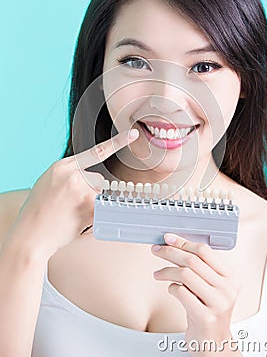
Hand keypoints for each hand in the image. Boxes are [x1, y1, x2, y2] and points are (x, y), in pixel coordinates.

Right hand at [5, 129, 138, 258]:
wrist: (30, 236)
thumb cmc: (39, 211)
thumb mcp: (49, 182)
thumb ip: (68, 174)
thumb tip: (88, 177)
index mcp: (62, 166)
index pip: (95, 152)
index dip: (117, 143)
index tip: (133, 135)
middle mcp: (73, 175)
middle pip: (99, 180)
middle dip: (91, 192)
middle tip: (71, 204)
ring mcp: (81, 190)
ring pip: (100, 195)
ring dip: (92, 205)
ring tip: (70, 212)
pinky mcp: (88, 206)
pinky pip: (100, 209)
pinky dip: (93, 216)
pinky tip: (75, 220)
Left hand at [151, 233, 240, 354]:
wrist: (214, 343)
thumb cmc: (209, 311)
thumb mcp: (211, 287)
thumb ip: (200, 268)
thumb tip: (175, 245)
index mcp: (231, 278)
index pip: (205, 251)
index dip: (184, 242)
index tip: (169, 239)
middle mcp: (227, 289)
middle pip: (192, 260)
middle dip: (170, 252)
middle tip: (157, 250)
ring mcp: (217, 303)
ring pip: (185, 274)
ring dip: (166, 271)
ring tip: (158, 274)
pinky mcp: (205, 317)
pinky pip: (181, 292)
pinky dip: (171, 288)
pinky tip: (172, 290)